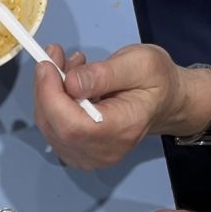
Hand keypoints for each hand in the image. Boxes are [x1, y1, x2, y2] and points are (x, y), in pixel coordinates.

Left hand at [34, 44, 210, 169]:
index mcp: (121, 130)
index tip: (46, 65)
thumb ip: (104, 74)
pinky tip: (69, 82)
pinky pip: (53, 128)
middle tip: (54, 54)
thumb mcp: (140, 63)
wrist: (164, 102)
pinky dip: (52, 102)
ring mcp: (89, 157)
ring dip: (48, 92)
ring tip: (69, 64)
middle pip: (54, 126)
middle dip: (46, 88)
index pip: (71, 124)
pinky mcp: (78, 152)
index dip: (50, 95)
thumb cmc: (157, 81)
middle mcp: (102, 151)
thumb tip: (70, 82)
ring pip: (49, 126)